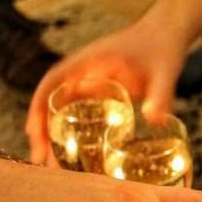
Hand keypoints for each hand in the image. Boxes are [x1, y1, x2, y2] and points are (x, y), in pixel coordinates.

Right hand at [27, 20, 183, 164]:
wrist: (167, 35)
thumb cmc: (163, 48)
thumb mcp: (165, 72)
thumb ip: (161, 95)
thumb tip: (155, 120)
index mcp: (90, 62)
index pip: (54, 81)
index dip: (40, 105)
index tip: (33, 131)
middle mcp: (84, 72)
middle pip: (52, 101)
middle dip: (42, 129)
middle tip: (41, 160)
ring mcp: (90, 83)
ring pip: (63, 110)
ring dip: (54, 134)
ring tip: (51, 166)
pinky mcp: (100, 93)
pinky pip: (80, 113)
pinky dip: (72, 132)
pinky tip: (74, 156)